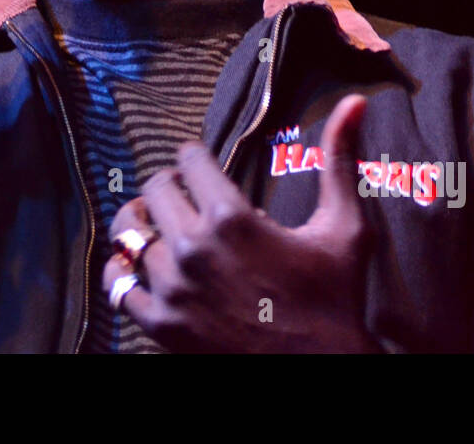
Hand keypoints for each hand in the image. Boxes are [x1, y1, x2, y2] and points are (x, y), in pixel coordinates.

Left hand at [102, 94, 382, 352]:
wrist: (322, 372)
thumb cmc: (336, 301)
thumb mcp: (345, 228)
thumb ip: (340, 160)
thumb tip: (354, 100)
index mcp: (231, 217)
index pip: (188, 159)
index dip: (195, 158)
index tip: (202, 166)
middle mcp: (192, 248)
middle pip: (153, 190)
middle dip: (169, 186)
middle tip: (184, 195)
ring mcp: (172, 288)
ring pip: (130, 234)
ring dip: (144, 225)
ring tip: (159, 227)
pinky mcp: (160, 324)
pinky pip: (118, 285)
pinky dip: (122, 271)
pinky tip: (137, 266)